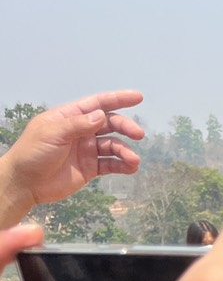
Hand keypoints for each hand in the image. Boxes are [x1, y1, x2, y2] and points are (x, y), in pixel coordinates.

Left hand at [0, 91, 145, 226]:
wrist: (26, 182)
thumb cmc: (33, 152)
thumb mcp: (53, 133)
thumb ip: (78, 124)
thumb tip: (101, 115)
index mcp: (70, 117)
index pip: (97, 105)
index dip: (118, 100)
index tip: (138, 97)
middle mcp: (82, 132)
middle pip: (110, 124)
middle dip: (125, 128)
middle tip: (139, 134)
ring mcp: (87, 150)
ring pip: (113, 146)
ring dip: (126, 151)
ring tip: (134, 161)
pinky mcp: (91, 168)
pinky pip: (111, 164)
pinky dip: (123, 166)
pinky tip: (131, 168)